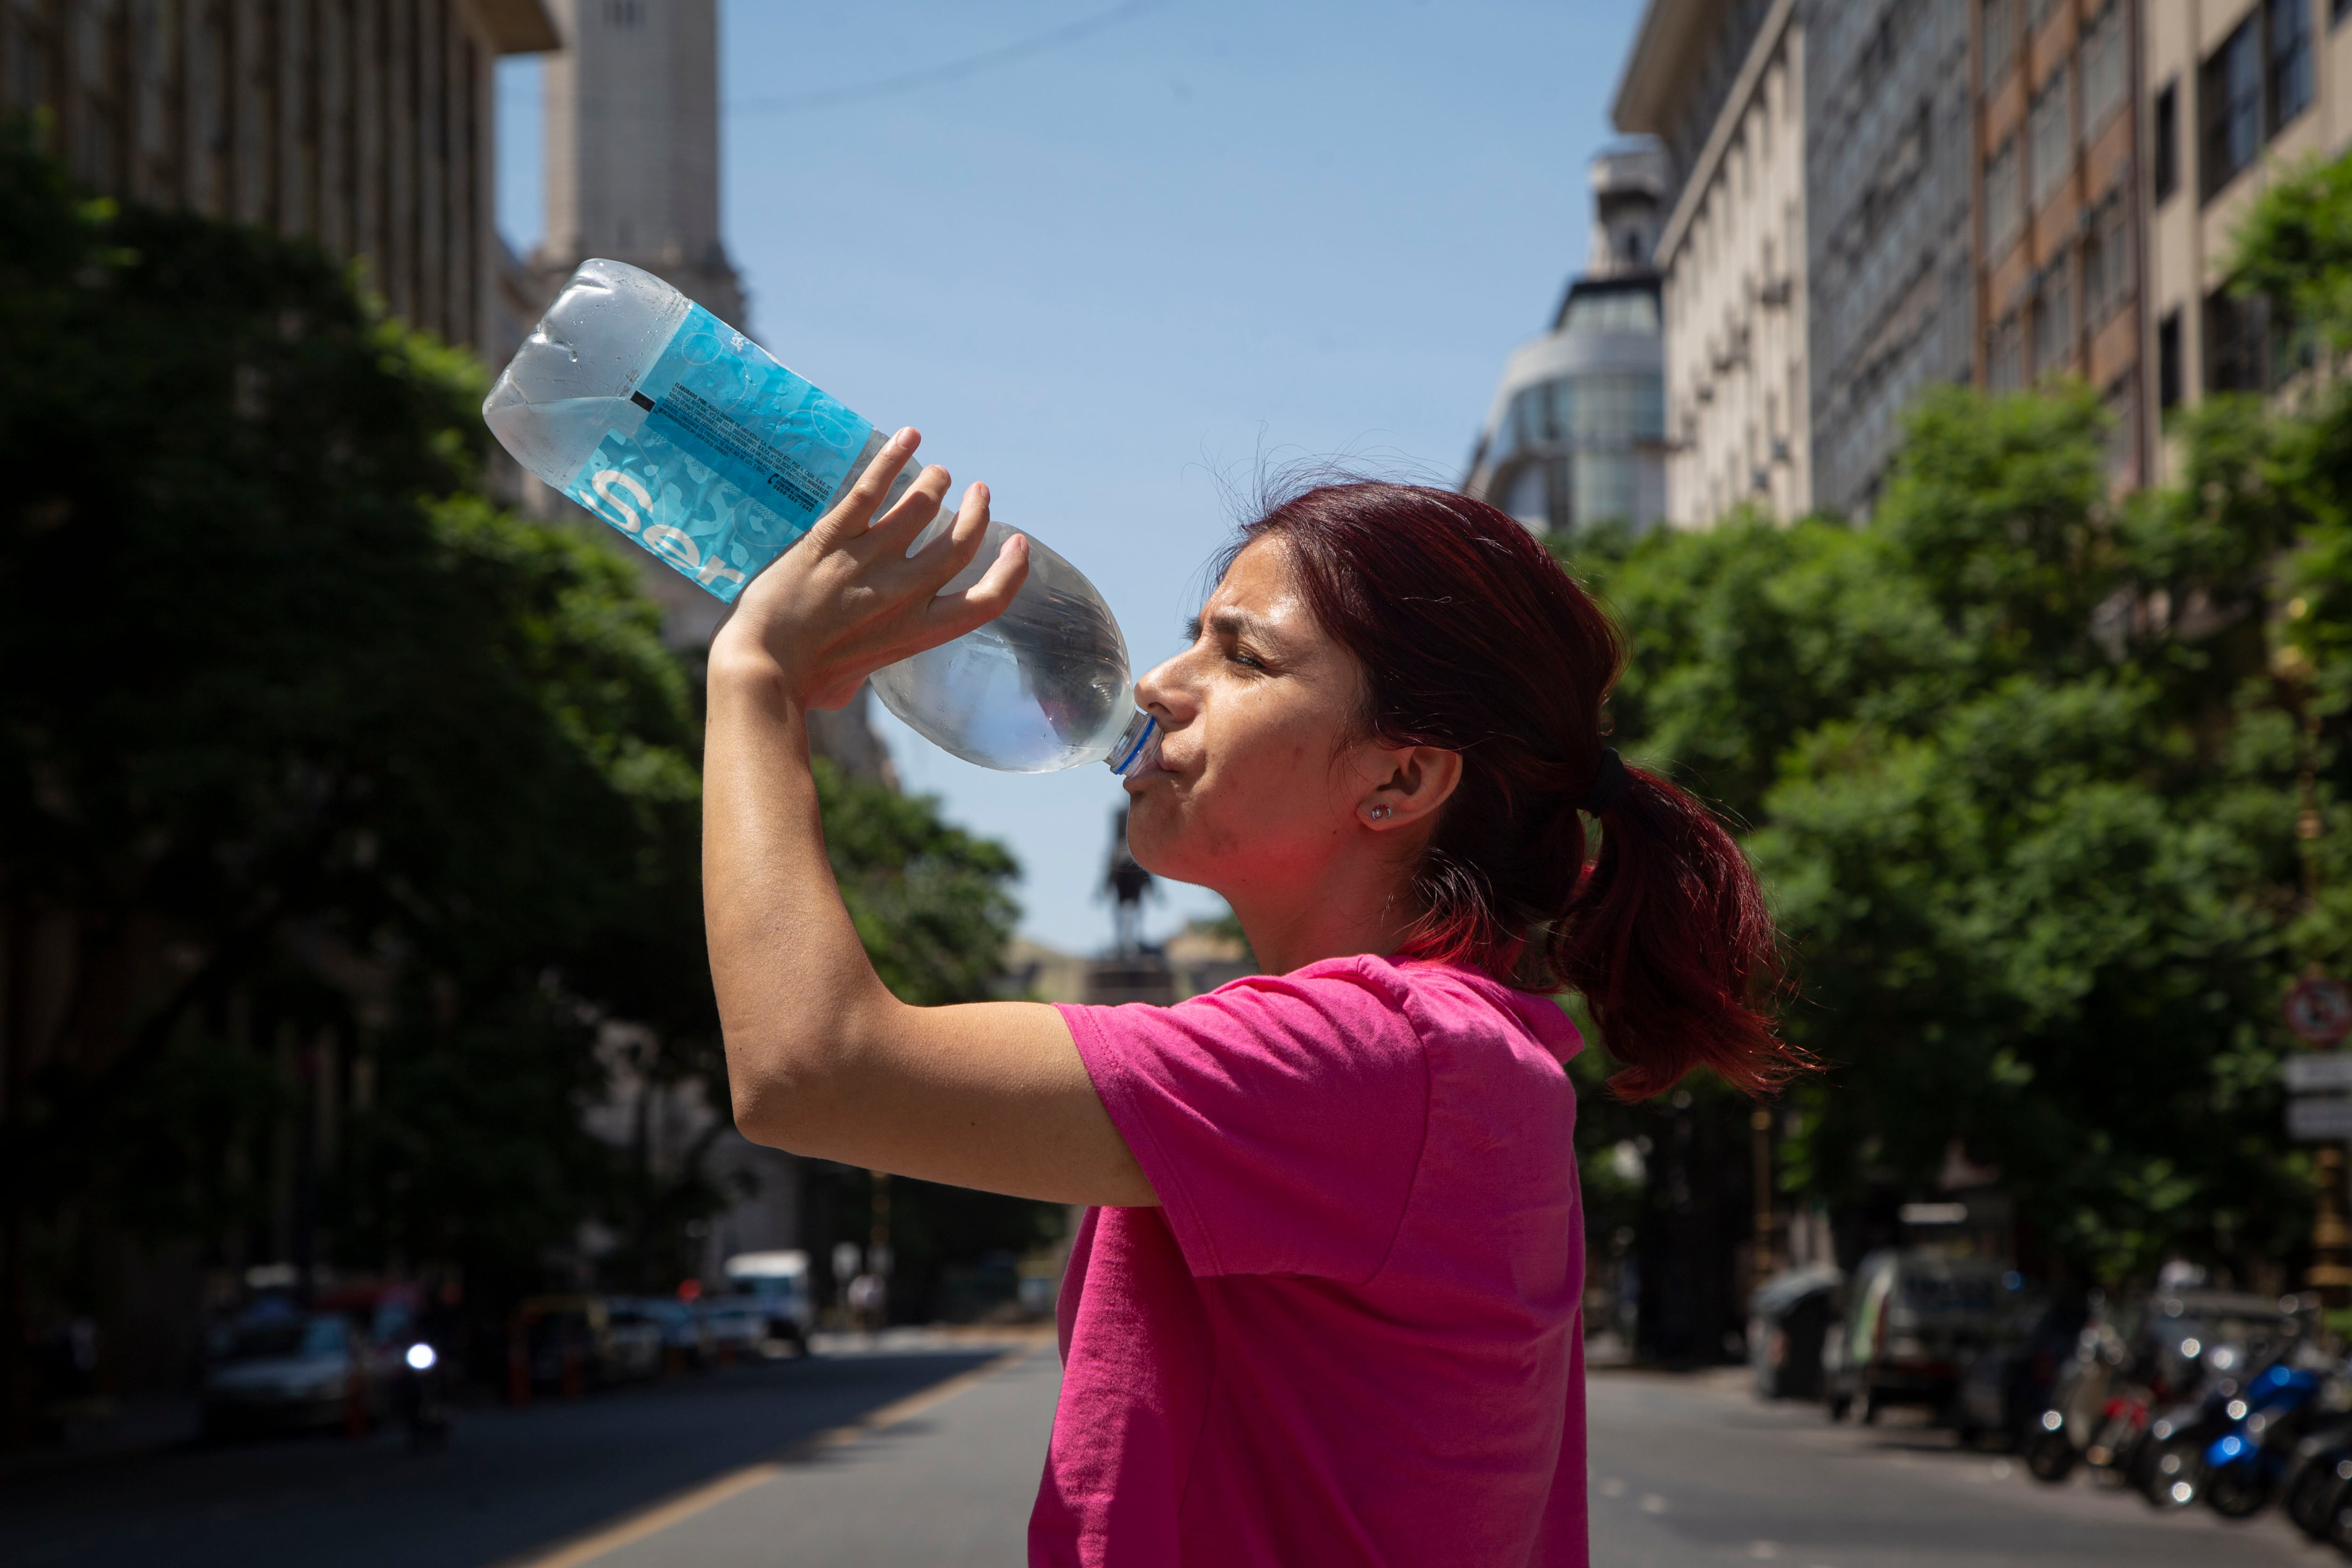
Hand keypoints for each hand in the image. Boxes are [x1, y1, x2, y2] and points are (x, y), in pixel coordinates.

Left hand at [711, 427, 1029, 708]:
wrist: (762, 667)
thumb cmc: (804, 683)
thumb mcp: (857, 679)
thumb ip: (871, 656)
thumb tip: (859, 662)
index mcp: (918, 633)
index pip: (986, 601)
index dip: (1011, 570)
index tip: (1016, 544)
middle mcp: (904, 595)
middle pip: (959, 543)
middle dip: (976, 512)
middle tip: (978, 493)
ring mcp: (869, 562)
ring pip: (920, 507)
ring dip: (935, 484)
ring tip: (938, 473)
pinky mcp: (832, 538)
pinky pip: (871, 490)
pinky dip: (894, 459)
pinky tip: (909, 436)